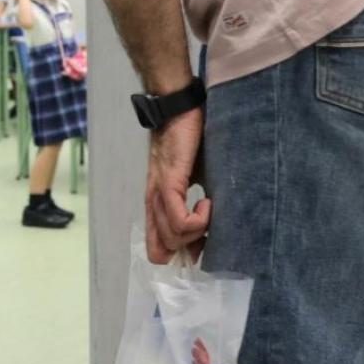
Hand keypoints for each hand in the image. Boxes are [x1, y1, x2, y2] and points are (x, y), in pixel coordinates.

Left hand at [145, 108, 210, 261]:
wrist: (178, 108)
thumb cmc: (190, 140)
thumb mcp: (194, 178)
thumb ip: (194, 202)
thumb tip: (209, 231)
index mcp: (157, 202)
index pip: (156, 248)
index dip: (179, 255)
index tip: (203, 245)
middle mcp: (153, 201)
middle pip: (161, 250)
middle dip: (190, 248)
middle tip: (209, 228)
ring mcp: (159, 192)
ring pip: (172, 237)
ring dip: (198, 232)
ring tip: (210, 208)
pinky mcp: (168, 181)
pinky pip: (178, 219)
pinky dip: (198, 220)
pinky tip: (208, 202)